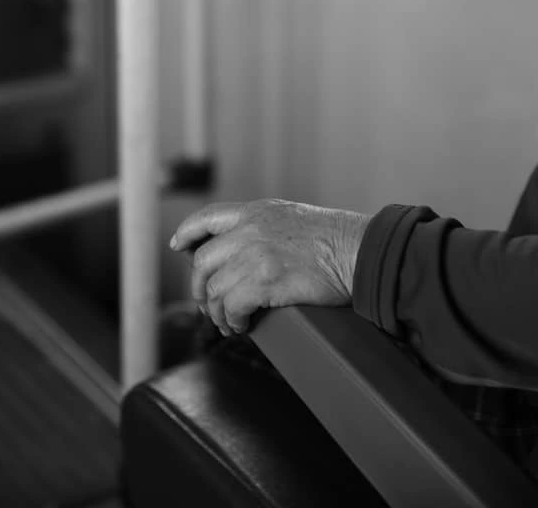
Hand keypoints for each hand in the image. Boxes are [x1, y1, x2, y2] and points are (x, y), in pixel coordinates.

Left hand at [170, 199, 370, 336]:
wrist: (360, 250)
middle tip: (207, 305)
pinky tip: (241, 326)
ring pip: (214, 289)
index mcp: (255, 212)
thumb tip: (247, 246)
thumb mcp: (291, 217)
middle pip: (203, 261)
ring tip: (228, 324)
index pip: (207, 217)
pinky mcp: (266, 281)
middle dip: (199, 288)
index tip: (178, 247)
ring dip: (217, 312)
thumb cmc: (335, 238)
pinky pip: (232, 306)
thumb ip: (264, 226)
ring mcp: (256, 255)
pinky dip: (232, 320)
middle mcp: (249, 230)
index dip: (187, 233)